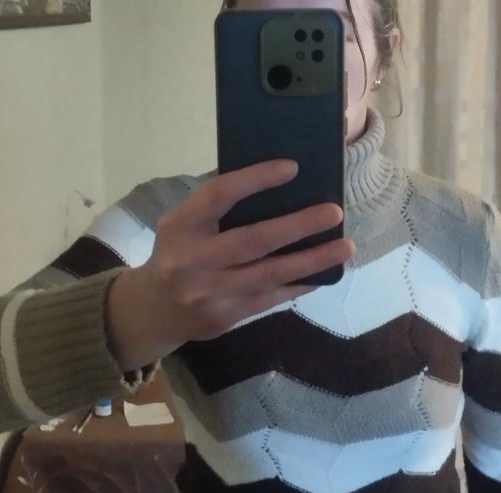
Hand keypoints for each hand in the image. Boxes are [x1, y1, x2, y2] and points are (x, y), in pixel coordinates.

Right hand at [107, 159, 354, 370]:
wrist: (156, 310)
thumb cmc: (177, 253)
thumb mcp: (182, 224)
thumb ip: (216, 206)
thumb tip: (275, 183)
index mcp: (180, 226)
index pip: (219, 196)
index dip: (256, 180)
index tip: (293, 168)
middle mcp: (193, 261)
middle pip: (253, 240)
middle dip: (298, 226)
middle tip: (334, 213)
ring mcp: (210, 293)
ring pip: (270, 274)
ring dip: (312, 260)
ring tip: (344, 247)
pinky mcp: (226, 316)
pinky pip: (272, 298)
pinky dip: (300, 283)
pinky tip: (323, 273)